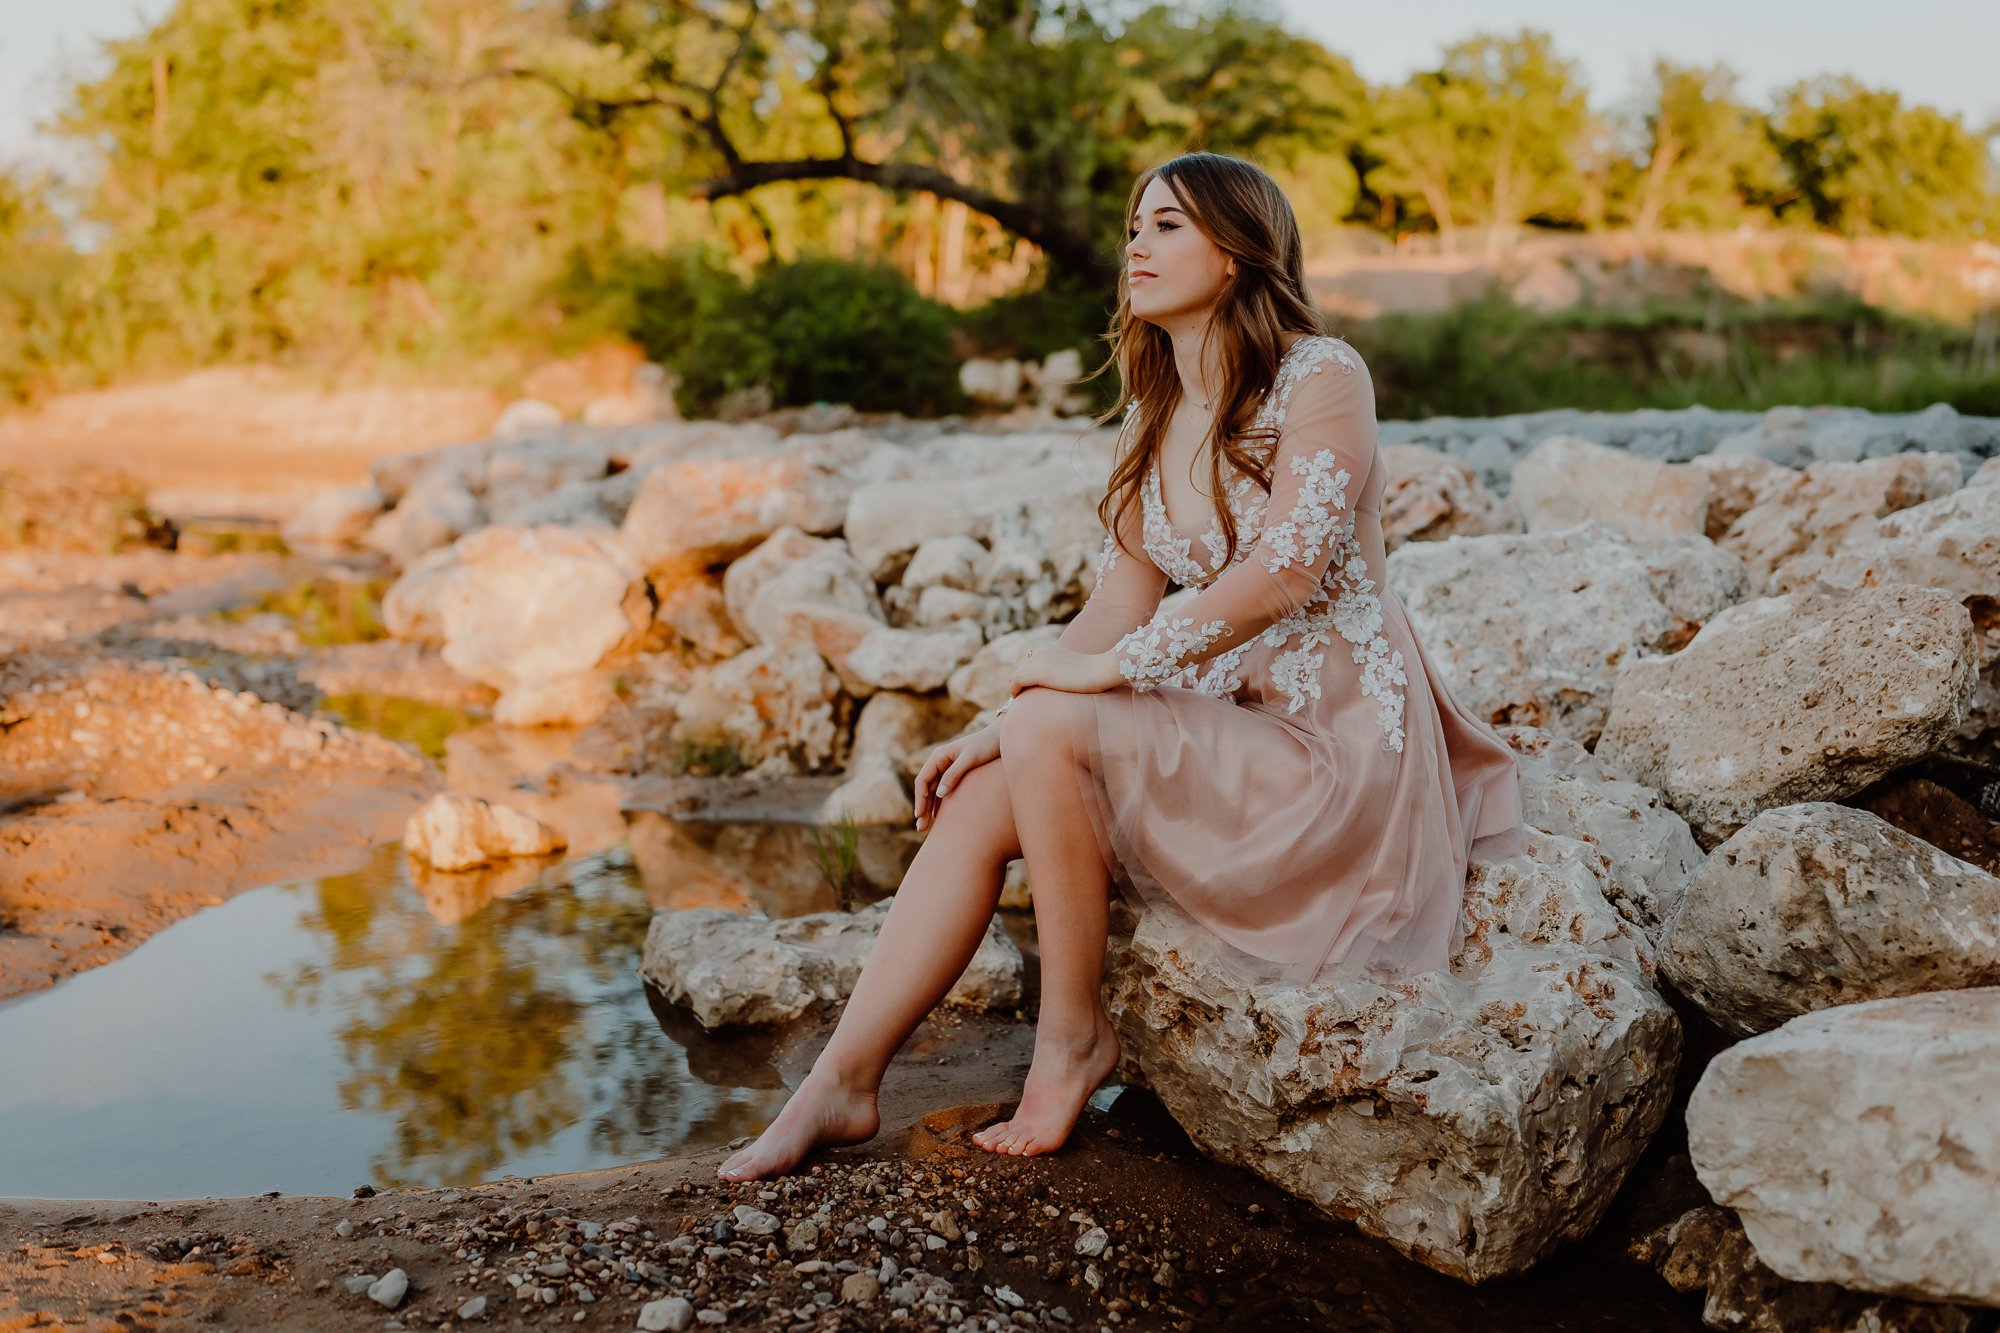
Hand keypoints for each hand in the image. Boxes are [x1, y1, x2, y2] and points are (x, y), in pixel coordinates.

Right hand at [913, 725, 1000, 830]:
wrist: (999, 738)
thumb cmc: (985, 746)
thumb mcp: (970, 758)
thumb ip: (954, 774)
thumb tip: (939, 793)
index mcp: (938, 756)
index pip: (922, 780)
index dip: (919, 798)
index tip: (920, 814)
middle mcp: (939, 763)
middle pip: (925, 788)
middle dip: (921, 807)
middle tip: (920, 828)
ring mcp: (946, 769)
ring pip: (932, 792)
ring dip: (928, 808)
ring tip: (924, 827)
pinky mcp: (955, 775)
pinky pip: (942, 792)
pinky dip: (938, 804)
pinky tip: (937, 818)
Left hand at [1007, 644, 1124, 697]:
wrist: (1101, 669)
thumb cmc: (1093, 673)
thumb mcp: (1072, 669)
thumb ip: (1060, 672)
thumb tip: (1058, 683)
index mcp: (1047, 650)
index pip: (1026, 663)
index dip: (1024, 677)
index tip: (1025, 690)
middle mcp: (1040, 652)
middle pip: (1018, 669)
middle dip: (1018, 682)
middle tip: (1021, 697)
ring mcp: (1039, 661)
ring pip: (1015, 675)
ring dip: (1015, 687)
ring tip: (1019, 700)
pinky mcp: (1040, 672)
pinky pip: (1016, 681)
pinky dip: (1014, 690)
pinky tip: (1017, 698)